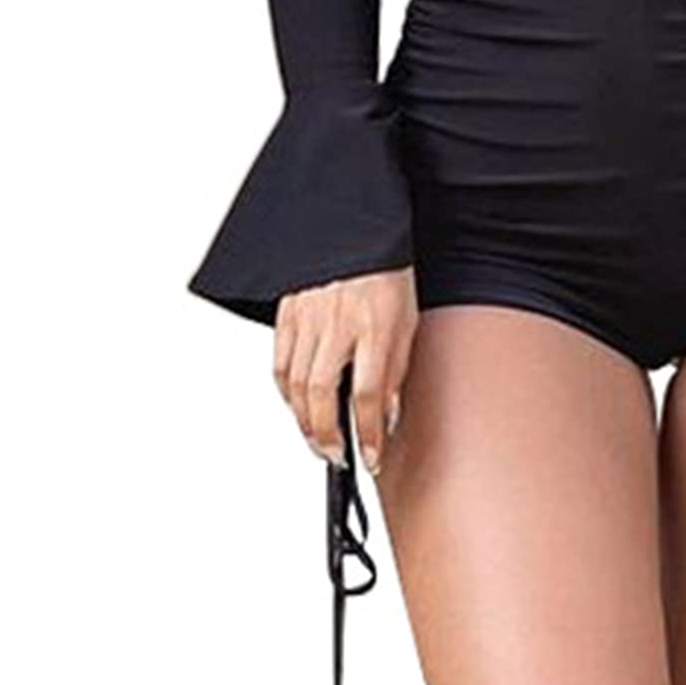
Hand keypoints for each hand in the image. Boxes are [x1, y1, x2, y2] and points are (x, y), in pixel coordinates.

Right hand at [273, 266, 417, 476]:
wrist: (357, 228)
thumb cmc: (386, 274)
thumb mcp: (406, 323)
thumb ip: (395, 371)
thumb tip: (386, 417)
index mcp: (374, 325)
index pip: (368, 394)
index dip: (369, 433)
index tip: (371, 457)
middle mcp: (337, 324)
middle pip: (321, 395)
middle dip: (327, 436)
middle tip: (337, 457)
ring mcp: (307, 318)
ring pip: (294, 384)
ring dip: (303, 421)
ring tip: (318, 440)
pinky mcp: (286, 313)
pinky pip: (279, 362)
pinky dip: (285, 392)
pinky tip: (297, 405)